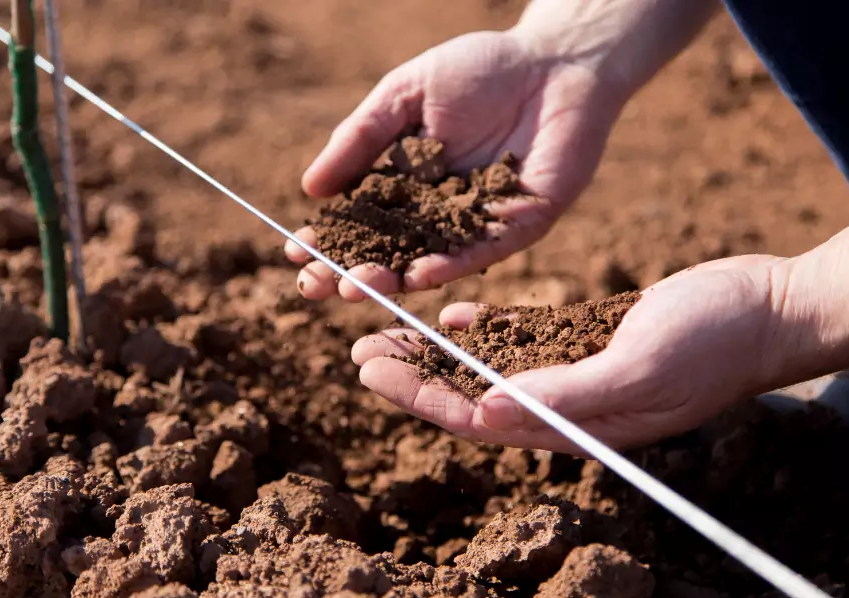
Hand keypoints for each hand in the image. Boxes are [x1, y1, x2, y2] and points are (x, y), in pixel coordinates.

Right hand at [285, 28, 624, 300]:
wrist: (554, 60)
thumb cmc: (479, 70)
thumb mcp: (404, 95)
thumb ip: (360, 139)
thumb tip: (310, 187)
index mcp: (409, 184)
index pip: (361, 220)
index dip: (329, 238)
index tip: (294, 252)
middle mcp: (440, 212)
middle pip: (389, 250)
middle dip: (350, 270)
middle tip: (315, 287)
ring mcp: (479, 223)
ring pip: (430, 260)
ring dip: (392, 277)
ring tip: (355, 286)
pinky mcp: (520, 225)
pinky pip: (482, 251)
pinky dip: (451, 265)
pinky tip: (417, 276)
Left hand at [350, 255, 794, 454]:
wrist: (769, 310)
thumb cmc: (714, 341)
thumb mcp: (639, 365)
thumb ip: (565, 393)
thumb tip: (489, 409)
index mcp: (574, 423)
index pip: (477, 418)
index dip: (418, 395)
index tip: (367, 368)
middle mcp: (567, 405)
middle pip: (472, 395)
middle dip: (414, 374)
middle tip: (360, 346)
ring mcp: (577, 373)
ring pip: (491, 368)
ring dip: (439, 352)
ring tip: (390, 329)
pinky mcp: (590, 340)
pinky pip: (526, 341)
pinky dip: (487, 329)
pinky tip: (455, 315)